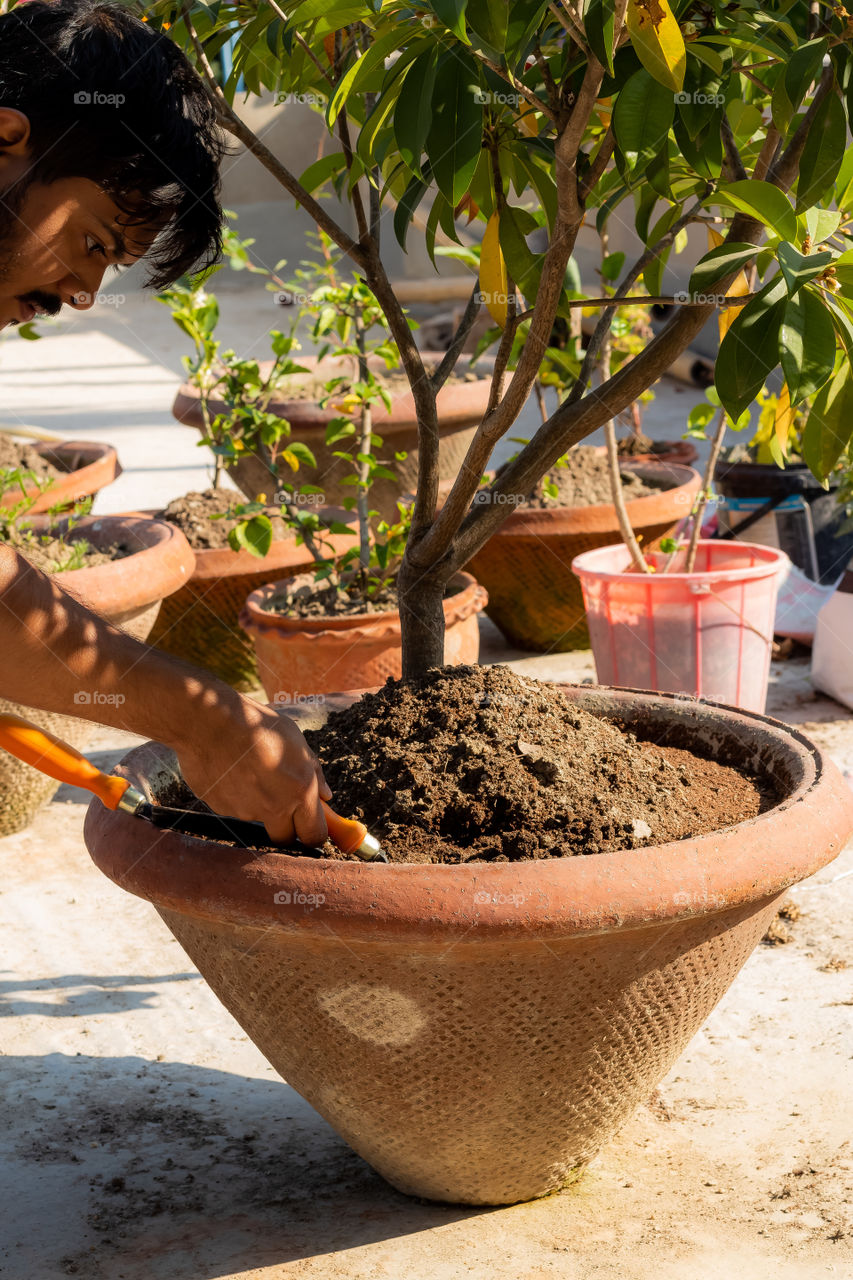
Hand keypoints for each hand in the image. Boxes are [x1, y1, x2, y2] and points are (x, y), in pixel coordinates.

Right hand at [174, 695, 331, 846]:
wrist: (211, 721)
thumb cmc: (257, 725)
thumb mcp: (296, 741)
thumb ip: (313, 773)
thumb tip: (325, 796)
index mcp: (300, 791)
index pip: (314, 835)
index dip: (313, 834)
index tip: (309, 827)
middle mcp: (274, 808)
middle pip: (284, 838)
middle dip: (285, 827)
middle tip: (281, 805)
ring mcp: (245, 811)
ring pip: (256, 818)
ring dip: (257, 804)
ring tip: (248, 769)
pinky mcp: (221, 808)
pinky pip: (233, 808)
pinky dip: (234, 795)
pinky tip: (230, 770)